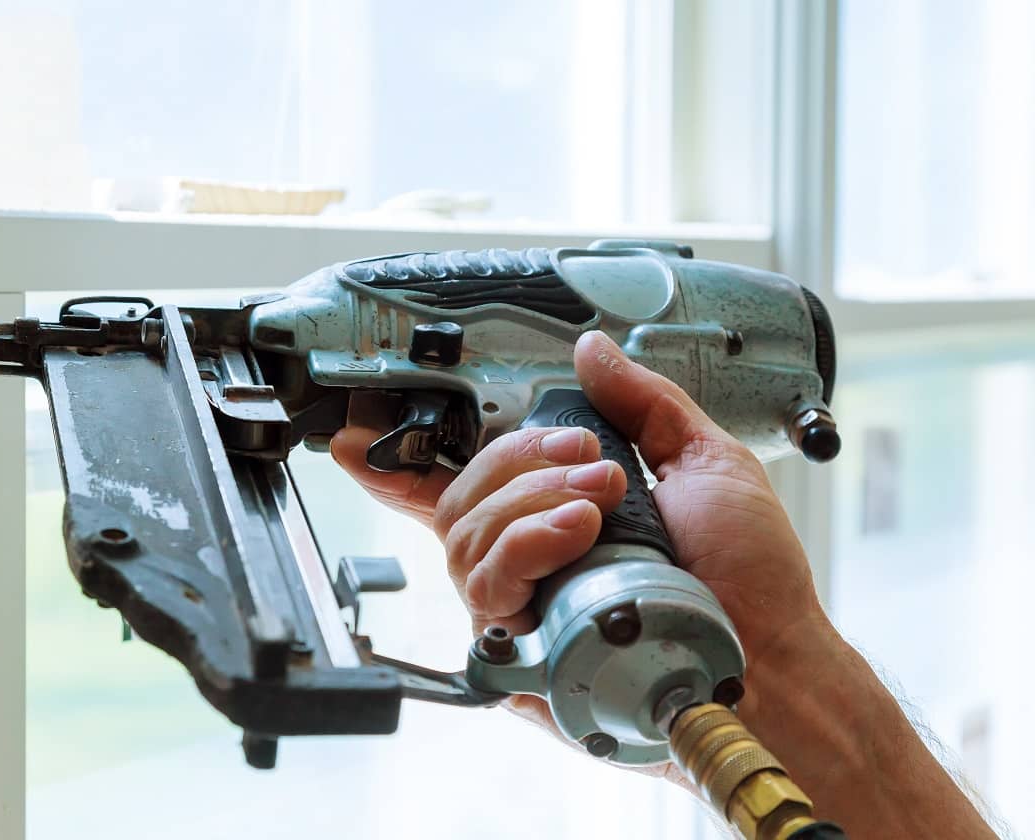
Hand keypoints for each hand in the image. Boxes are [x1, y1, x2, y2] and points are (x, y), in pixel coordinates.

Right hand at [330, 332, 826, 745]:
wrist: (773, 655)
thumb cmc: (750, 576)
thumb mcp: (704, 462)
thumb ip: (642, 403)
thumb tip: (592, 348)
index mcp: (555, 517)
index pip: (456, 487)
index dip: (396, 467)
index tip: (353, 437)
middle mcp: (526, 564)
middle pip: (459, 499)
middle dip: (520, 463)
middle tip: (594, 463)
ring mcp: (520, 609)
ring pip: (466, 538)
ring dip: (530, 500)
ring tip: (599, 502)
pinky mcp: (521, 654)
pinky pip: (486, 589)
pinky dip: (526, 545)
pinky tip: (575, 534)